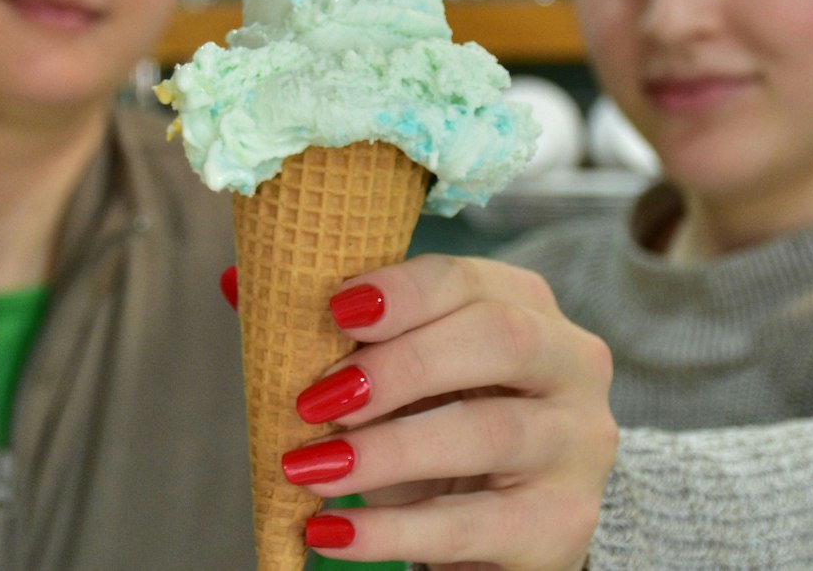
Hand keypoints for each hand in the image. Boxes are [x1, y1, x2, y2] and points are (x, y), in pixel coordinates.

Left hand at [240, 255, 616, 570]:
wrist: (503, 529)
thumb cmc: (441, 427)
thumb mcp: (396, 378)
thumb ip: (330, 331)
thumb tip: (236, 282)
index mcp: (527, 306)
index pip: (471, 280)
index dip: (404, 292)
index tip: (335, 311)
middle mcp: (571, 365)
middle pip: (500, 340)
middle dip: (400, 365)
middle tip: (315, 398)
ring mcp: (576, 447)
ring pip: (489, 433)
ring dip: (386, 450)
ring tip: (307, 469)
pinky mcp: (561, 525)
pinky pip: (473, 525)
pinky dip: (393, 530)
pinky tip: (330, 532)